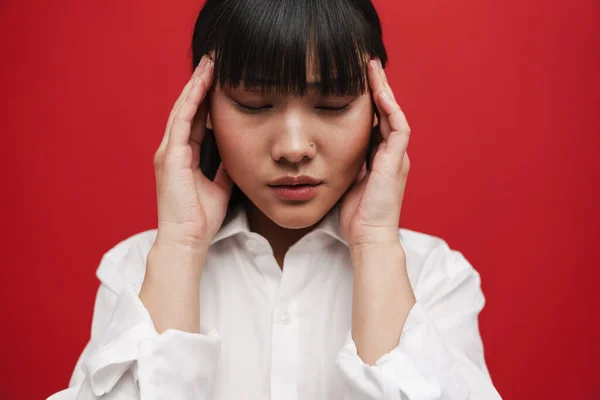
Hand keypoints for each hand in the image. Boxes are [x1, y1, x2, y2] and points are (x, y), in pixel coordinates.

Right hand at [153, 55, 232, 252]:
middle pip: (186, 108)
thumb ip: (223, 167)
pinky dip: (192, 101)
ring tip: (209, 64)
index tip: (219, 79)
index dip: (205, 98)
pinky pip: (181, 121)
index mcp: (182, 156)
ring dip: (195, 86)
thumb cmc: (200, 219)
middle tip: (213, 61)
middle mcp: (172, 150)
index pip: (194, 119)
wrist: (188, 239)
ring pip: (182, 109)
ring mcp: (168, 152)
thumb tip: (235, 154)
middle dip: (199, 84)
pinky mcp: (170, 156)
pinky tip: (202, 85)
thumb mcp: (219, 185)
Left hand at [339, 58, 410, 248]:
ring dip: (384, 90)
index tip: (353, 80)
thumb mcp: (344, 181)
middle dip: (377, 87)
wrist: (368, 237)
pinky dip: (389, 109)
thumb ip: (342, 163)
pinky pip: (398, 127)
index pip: (375, 120)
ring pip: (393, 113)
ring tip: (372, 68)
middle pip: (386, 111)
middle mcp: (391, 153)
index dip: (367, 99)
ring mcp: (396, 156)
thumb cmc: (354, 216)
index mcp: (380, 157)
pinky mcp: (397, 161)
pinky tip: (378, 93)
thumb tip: (322, 150)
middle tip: (366, 64)